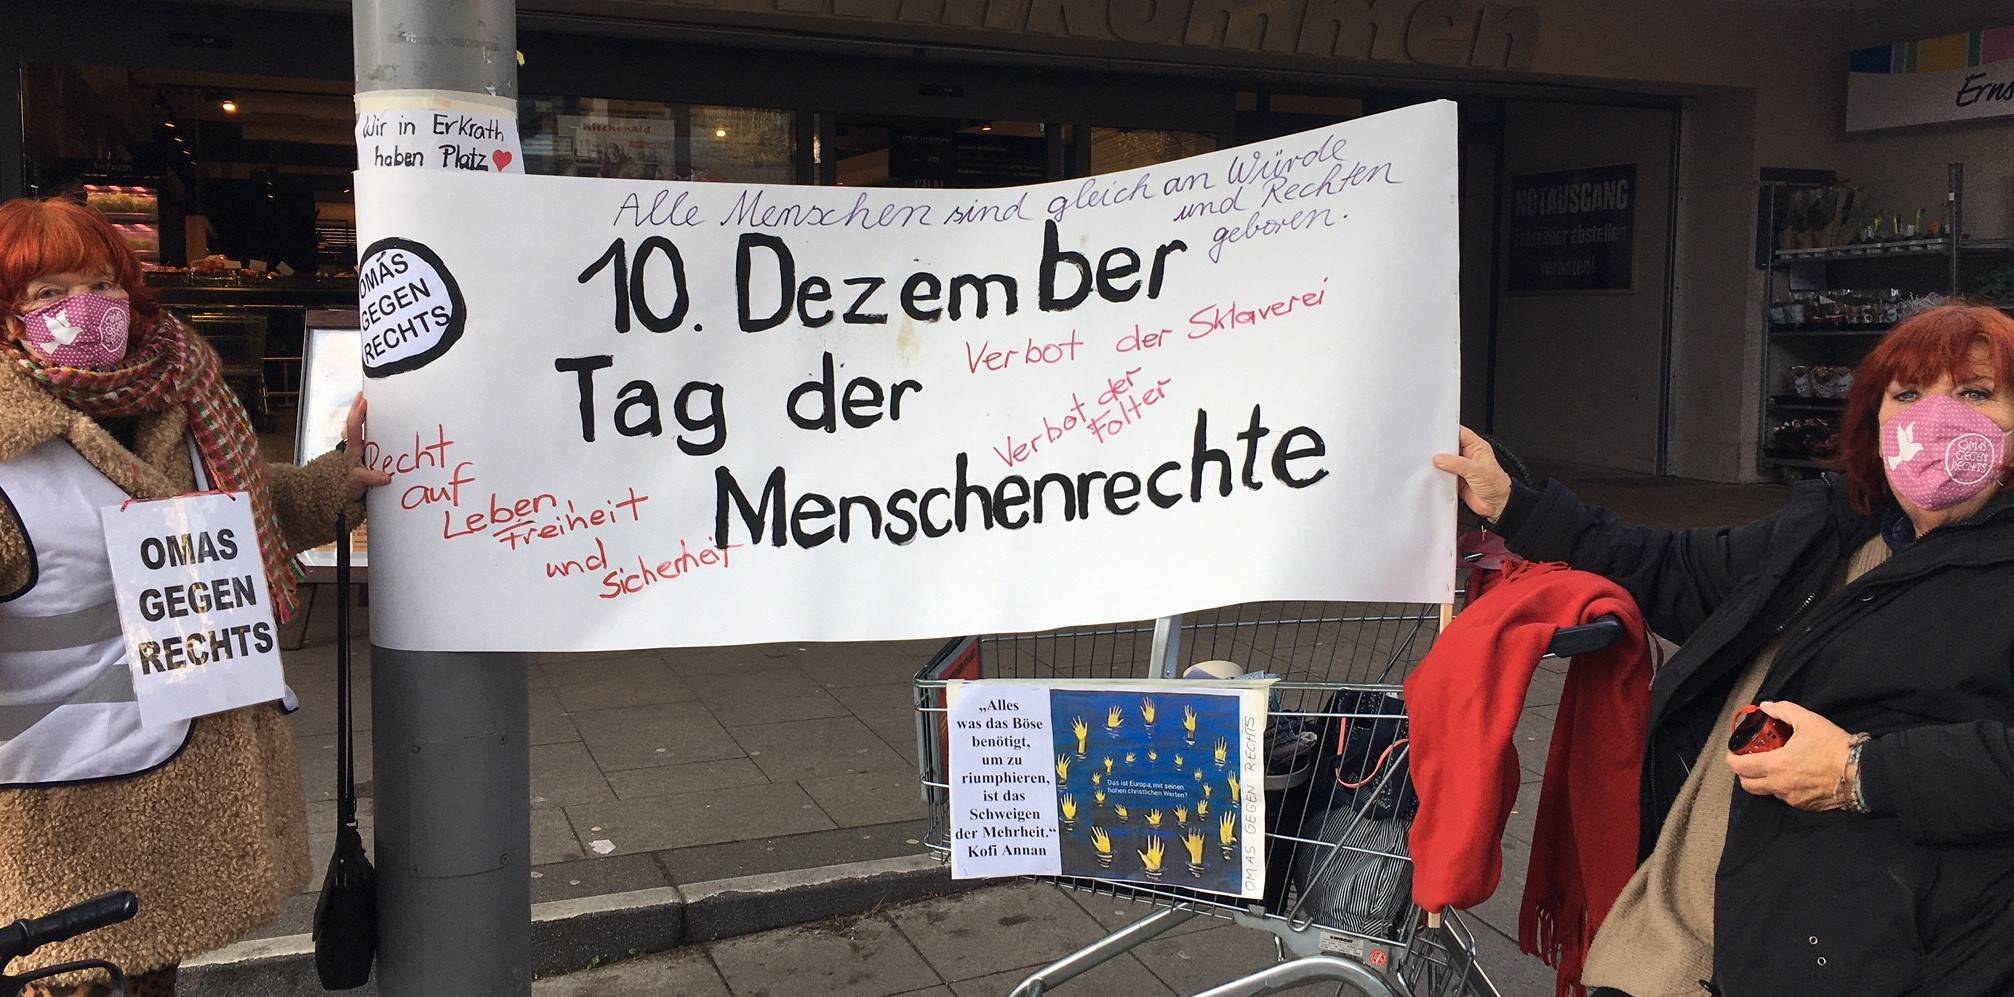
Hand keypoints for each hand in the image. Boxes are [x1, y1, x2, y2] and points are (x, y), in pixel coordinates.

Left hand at [344, 393, 393, 499]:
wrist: (337, 495)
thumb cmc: (348, 486)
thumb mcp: (358, 483)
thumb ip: (370, 478)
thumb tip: (386, 477)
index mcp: (353, 450)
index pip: (353, 428)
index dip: (357, 414)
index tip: (363, 401)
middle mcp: (353, 446)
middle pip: (352, 422)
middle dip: (357, 407)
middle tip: (363, 393)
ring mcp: (355, 449)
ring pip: (356, 428)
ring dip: (361, 414)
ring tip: (366, 401)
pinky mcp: (360, 454)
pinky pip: (362, 435)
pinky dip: (364, 426)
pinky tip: (372, 420)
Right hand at [1431, 426, 1512, 521]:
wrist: (1497, 505)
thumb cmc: (1497, 486)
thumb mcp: (1477, 471)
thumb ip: (1457, 464)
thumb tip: (1440, 459)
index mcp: (1477, 447)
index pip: (1460, 433)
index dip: (1448, 431)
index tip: (1436, 433)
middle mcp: (1468, 456)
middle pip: (1450, 447)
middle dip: (1441, 448)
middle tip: (1432, 451)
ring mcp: (1461, 468)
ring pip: (1445, 461)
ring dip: (1439, 464)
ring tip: (1432, 463)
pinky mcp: (1456, 479)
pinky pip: (1444, 474)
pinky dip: (1439, 475)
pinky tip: (1435, 475)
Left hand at [1725, 701, 1853, 810]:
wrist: (1862, 773)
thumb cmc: (1833, 745)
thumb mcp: (1808, 720)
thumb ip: (1783, 710)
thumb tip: (1766, 707)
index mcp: (1776, 765)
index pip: (1740, 768)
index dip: (1732, 760)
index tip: (1733, 753)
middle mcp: (1780, 785)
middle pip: (1748, 785)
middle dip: (1744, 774)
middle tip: (1750, 761)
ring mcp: (1793, 798)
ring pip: (1768, 792)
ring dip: (1764, 781)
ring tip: (1773, 767)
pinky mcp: (1806, 806)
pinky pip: (1787, 798)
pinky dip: (1783, 788)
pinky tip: (1793, 776)